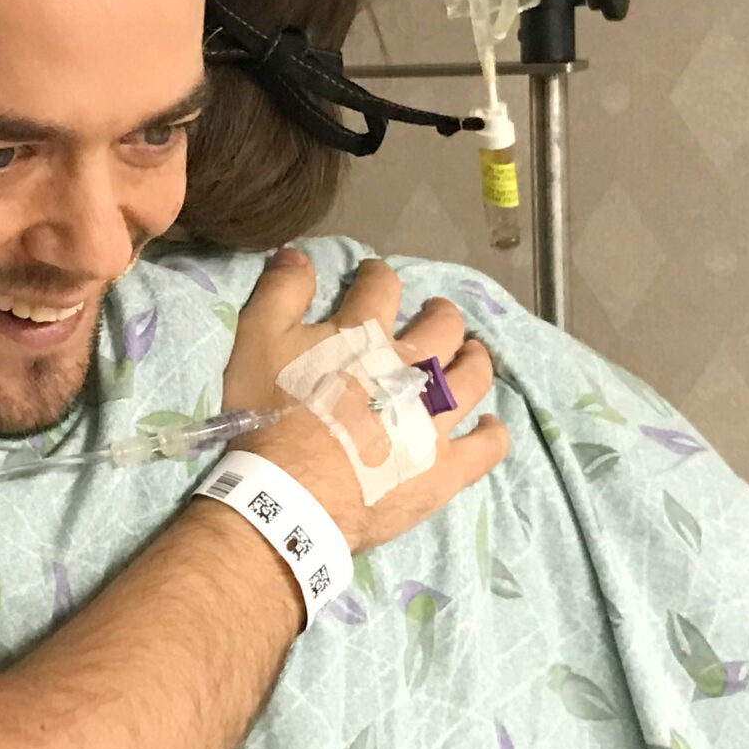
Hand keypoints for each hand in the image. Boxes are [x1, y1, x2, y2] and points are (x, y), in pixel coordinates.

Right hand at [221, 251, 506, 553]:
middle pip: (443, 327)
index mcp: (365, 335)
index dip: (379, 276)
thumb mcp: (256, 342)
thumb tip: (299, 252)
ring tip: (469, 356)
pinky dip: (491, 433)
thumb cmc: (269, 417)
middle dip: (441, 314)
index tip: (374, 278)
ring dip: (474, 359)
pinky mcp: (446, 467)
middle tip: (434, 317)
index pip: (383, 287)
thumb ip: (281, 293)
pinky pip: (486, 447)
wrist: (289, 496)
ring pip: (473, 377)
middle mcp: (410, 369)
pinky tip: (489, 427)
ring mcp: (434, 420)